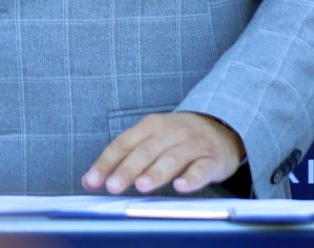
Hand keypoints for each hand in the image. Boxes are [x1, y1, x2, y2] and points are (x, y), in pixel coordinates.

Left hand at [82, 112, 244, 195]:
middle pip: (145, 151)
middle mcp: (170, 131)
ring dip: (155, 173)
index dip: (106, 162)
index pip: (123, 144)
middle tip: (113, 186)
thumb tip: (96, 180)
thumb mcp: (153, 139)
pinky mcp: (213, 159)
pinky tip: (180, 187)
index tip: (92, 181)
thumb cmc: (178, 139)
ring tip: (141, 186)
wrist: (221, 129)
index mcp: (150, 125)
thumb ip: (128, 157)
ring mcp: (193, 144)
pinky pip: (201, 169)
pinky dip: (191, 178)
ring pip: (172, 159)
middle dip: (127, 170)